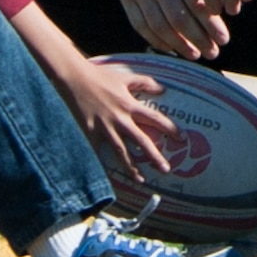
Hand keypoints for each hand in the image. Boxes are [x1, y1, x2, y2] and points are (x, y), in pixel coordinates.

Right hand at [54, 58, 176, 177]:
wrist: (74, 78)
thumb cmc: (100, 76)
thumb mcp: (125, 77)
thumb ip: (145, 82)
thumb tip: (164, 89)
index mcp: (129, 105)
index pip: (155, 118)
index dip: (170, 128)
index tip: (182, 139)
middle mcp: (120, 119)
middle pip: (141, 140)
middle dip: (154, 156)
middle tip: (166, 169)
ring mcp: (104, 127)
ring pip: (121, 152)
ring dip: (131, 167)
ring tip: (141, 180)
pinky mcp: (89, 132)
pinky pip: (96, 153)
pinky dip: (101, 166)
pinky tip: (107, 177)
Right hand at [112, 0, 229, 60]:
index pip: (198, 4)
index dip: (212, 25)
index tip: (224, 39)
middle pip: (180, 20)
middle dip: (199, 40)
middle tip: (214, 52)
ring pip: (160, 26)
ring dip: (179, 45)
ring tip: (195, 55)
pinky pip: (141, 25)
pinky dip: (156, 40)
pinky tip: (170, 47)